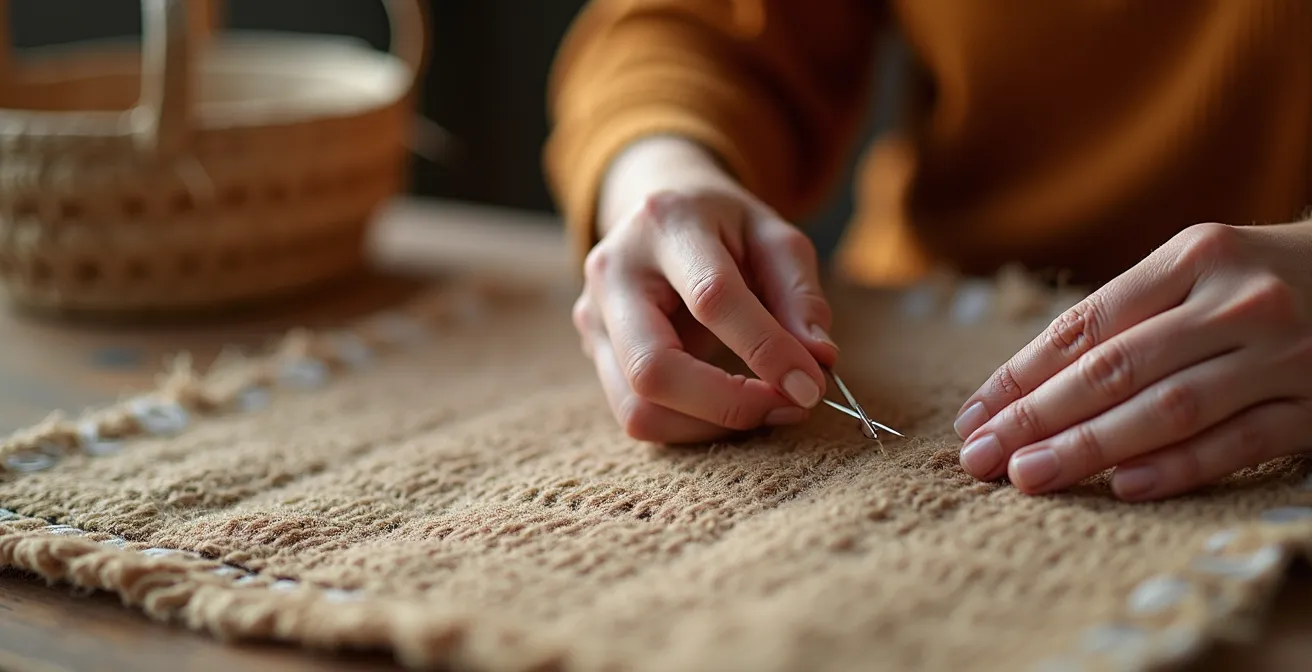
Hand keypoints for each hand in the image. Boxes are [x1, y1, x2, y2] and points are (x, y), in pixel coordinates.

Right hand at [573, 136, 836, 443]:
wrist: (660, 214)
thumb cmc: (724, 227)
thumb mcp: (774, 238)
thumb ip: (799, 297)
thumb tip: (818, 362)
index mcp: (666, 224)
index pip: (712, 297)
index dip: (765, 349)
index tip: (811, 385)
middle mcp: (613, 272)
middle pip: (652, 368)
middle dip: (728, 405)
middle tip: (788, 407)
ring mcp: (593, 317)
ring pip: (637, 407)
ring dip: (710, 427)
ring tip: (764, 410)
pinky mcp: (592, 352)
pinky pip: (637, 415)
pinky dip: (691, 427)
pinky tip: (730, 408)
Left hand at [953, 221, 1311, 499]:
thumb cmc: (1263, 278)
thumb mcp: (1199, 269)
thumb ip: (1129, 315)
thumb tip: (1027, 384)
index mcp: (1194, 257)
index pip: (1085, 324)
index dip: (1021, 374)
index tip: (973, 416)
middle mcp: (1236, 302)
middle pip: (1115, 369)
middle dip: (1036, 418)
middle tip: (981, 457)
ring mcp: (1282, 355)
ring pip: (1168, 409)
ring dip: (1089, 448)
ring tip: (1028, 477)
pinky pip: (1239, 443)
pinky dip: (1177, 468)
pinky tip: (1123, 488)